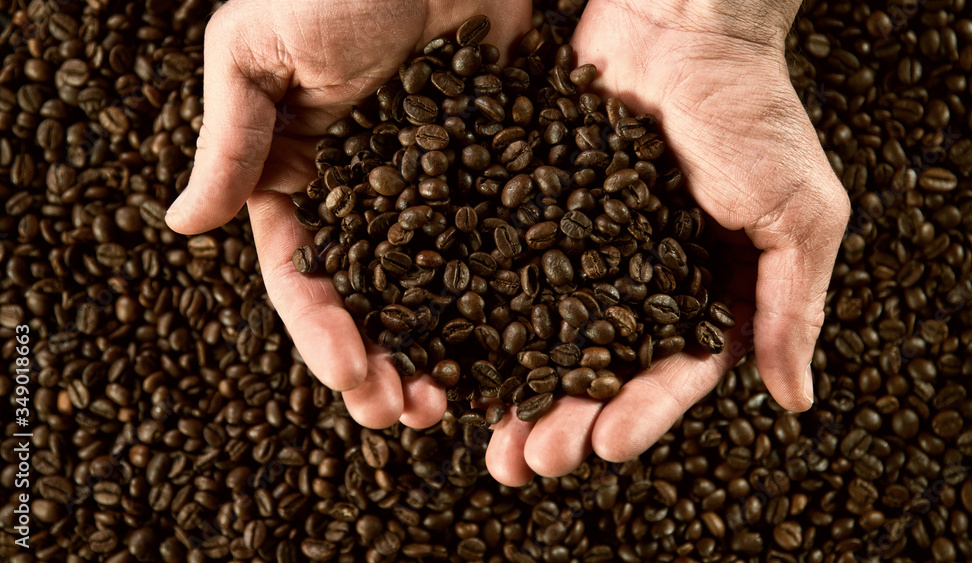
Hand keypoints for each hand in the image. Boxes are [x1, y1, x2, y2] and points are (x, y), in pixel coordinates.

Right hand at [165, 0, 531, 429]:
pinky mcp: (489, 182)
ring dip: (434, 355)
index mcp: (300, 179)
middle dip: (378, 366)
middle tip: (404, 415)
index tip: (351, 375)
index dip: (321, 331)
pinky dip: (497, 307)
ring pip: (429, 296)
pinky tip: (511, 349)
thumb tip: (181, 225)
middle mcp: (365, 202)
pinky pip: (491, 254)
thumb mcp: (255, 51)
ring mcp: (430, 197)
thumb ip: (230, 141)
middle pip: (367, 304)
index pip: (303, 275)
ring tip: (448, 405)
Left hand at [486, 0, 850, 484]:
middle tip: (527, 464)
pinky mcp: (537, 214)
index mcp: (702, 291)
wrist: (681, 22)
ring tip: (486, 441)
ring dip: (516, 393)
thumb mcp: (797, 212)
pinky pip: (505, 275)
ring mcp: (583, 250)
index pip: (674, 371)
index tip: (606, 445)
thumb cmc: (751, 111)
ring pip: (543, 337)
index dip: (642, 413)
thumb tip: (797, 401)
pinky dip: (481, 320)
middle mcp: (637, 282)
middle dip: (564, 421)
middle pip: (597, 370)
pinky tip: (453, 360)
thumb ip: (791, 305)